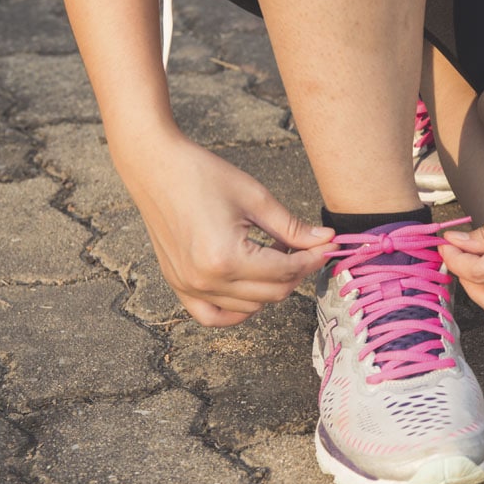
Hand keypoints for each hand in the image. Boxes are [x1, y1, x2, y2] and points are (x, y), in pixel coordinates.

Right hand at [114, 132, 335, 326]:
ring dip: (271, 286)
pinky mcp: (178, 285)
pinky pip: (213, 316)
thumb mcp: (256, 199)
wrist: (155, 167)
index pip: (286, 271)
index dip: (313, 259)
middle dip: (297, 272)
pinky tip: (251, 287)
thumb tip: (326, 240)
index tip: (328, 246)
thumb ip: (293, 227)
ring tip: (272, 253)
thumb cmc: (202, 175)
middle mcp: (205, 280)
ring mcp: (188, 287)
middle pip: (272, 293)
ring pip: (250, 306)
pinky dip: (237, 309)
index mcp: (226, 258)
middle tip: (305, 246)